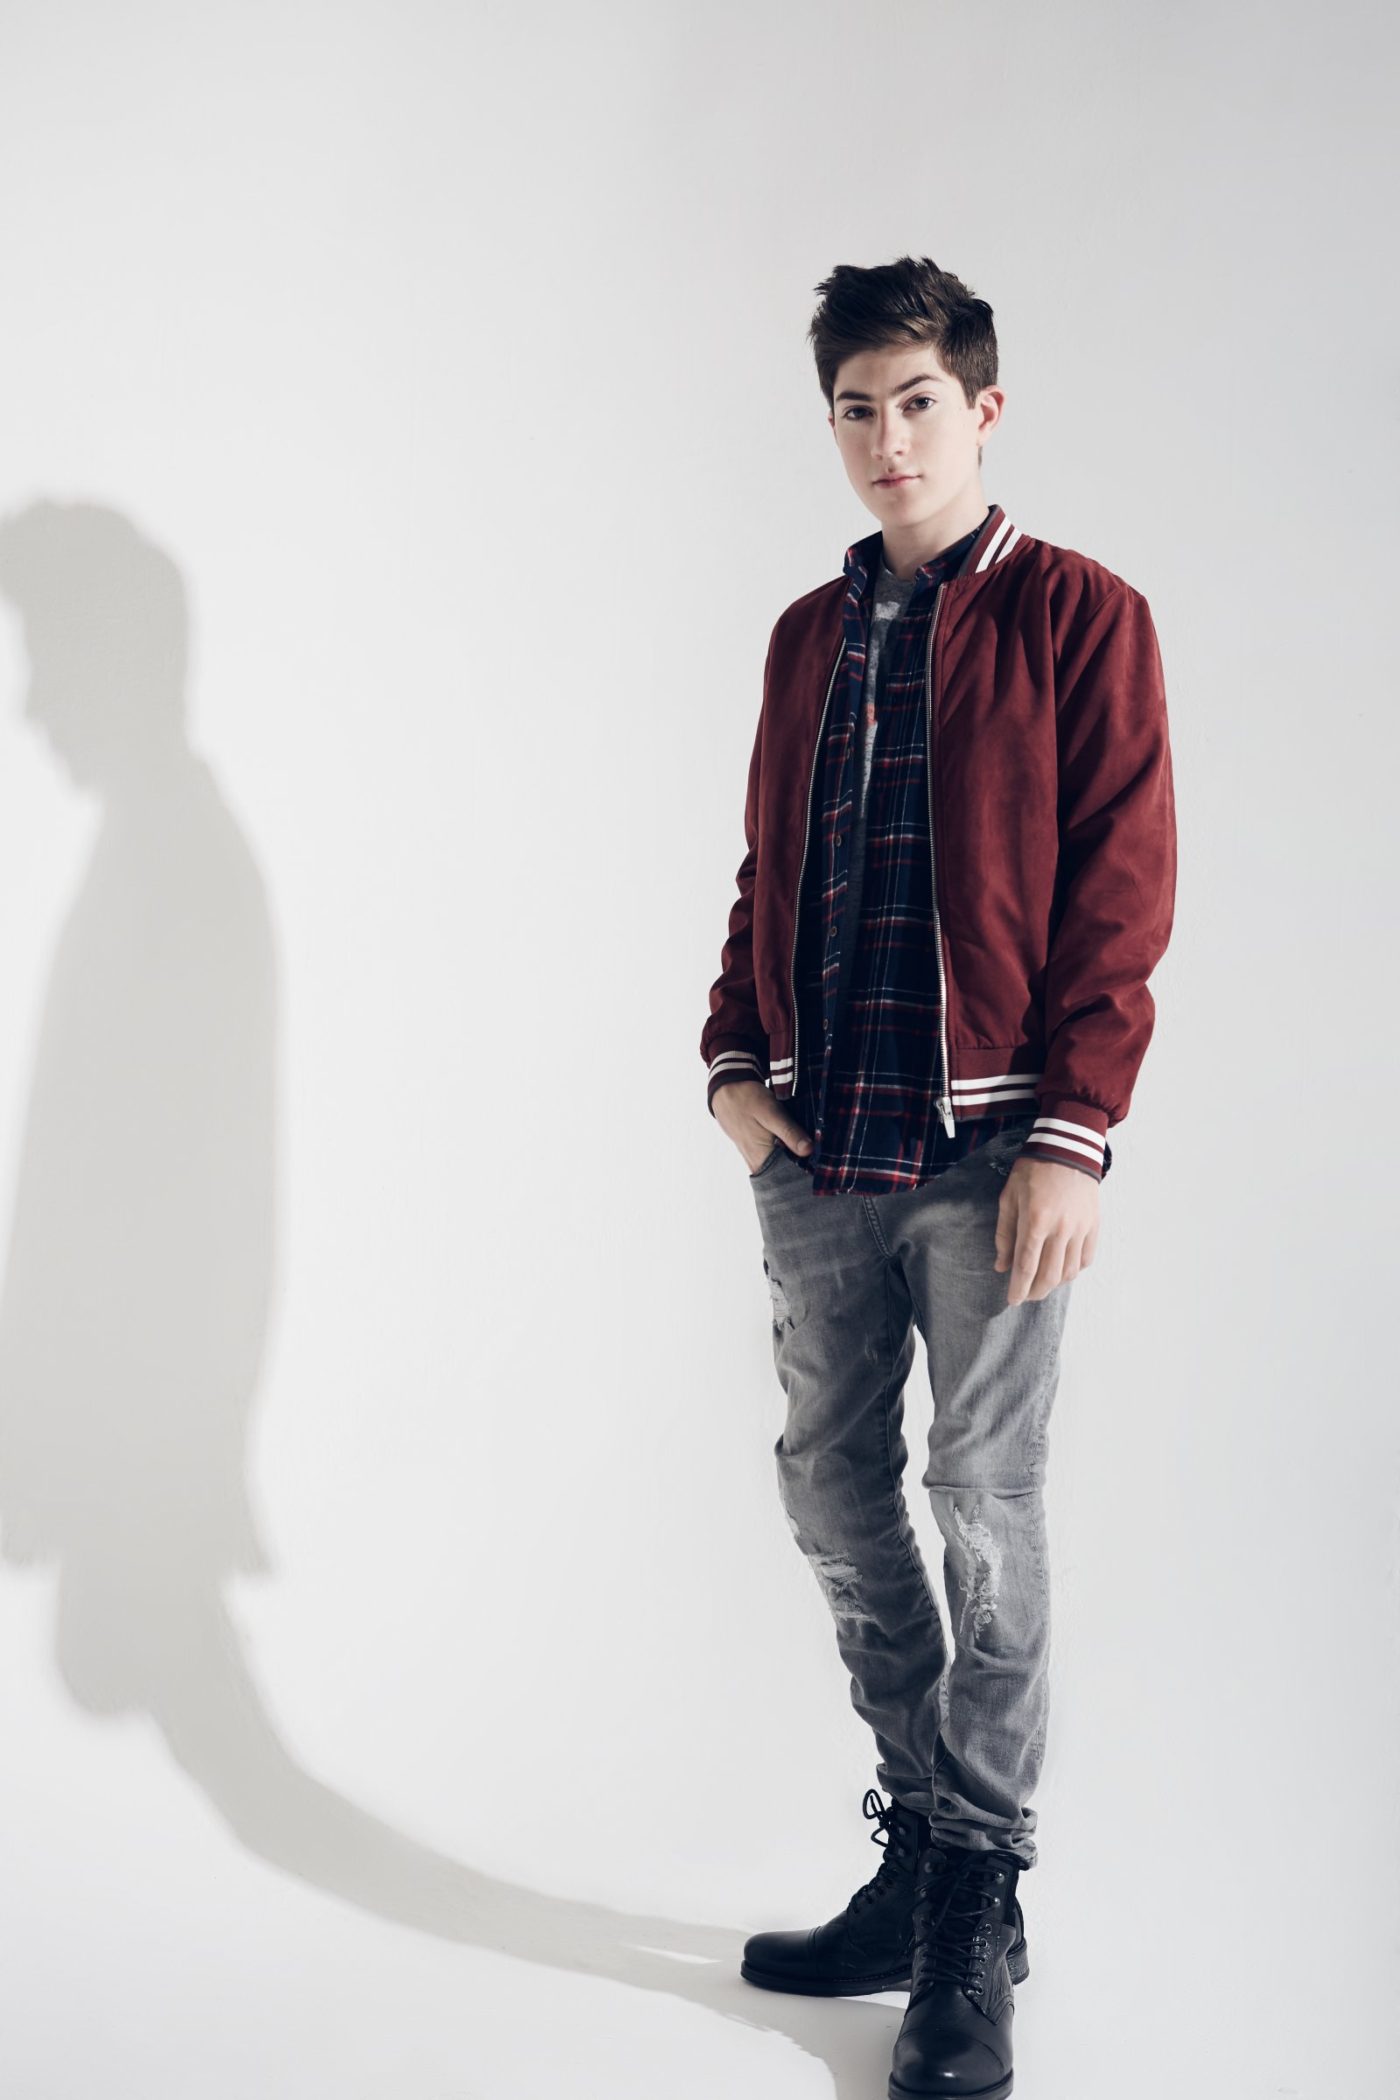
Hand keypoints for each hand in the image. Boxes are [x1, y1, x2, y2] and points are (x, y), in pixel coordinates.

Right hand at [712, 1079, 814, 1174]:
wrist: (726, 1090)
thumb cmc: (748, 1099)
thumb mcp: (771, 1112)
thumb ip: (789, 1132)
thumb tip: (809, 1150)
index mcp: (761, 1158)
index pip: (789, 1177)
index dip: (807, 1172)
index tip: (821, 1164)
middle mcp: (756, 1164)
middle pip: (784, 1174)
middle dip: (802, 1167)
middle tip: (819, 1156)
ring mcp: (754, 1158)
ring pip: (779, 1166)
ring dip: (793, 1159)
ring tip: (810, 1150)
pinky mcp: (754, 1151)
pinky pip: (773, 1159)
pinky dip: (784, 1154)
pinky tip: (794, 1144)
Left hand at [993, 1156, 1099, 1303]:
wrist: (1067, 1149)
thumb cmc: (1032, 1171)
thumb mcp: (1009, 1197)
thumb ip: (1004, 1234)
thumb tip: (1002, 1266)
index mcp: (1035, 1220)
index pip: (1026, 1266)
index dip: (1018, 1288)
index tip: (1012, 1301)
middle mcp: (1060, 1228)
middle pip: (1049, 1276)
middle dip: (1036, 1292)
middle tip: (1026, 1296)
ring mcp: (1080, 1228)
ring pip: (1069, 1272)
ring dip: (1054, 1284)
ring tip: (1042, 1283)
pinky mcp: (1093, 1225)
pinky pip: (1086, 1259)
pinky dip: (1074, 1270)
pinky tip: (1062, 1269)